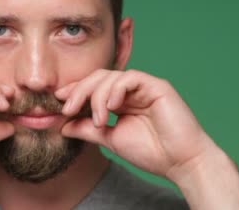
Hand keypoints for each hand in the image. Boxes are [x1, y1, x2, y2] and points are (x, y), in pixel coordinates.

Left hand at [55, 69, 215, 177]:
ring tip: (98, 119)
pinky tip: (111, 107)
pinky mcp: (156, 86)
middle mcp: (131, 90)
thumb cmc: (151, 152)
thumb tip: (62, 125)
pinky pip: (130, 78)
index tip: (58, 103)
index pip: (93, 87)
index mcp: (121, 100)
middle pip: (98, 78)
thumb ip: (88, 129)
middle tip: (67, 108)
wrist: (180, 162)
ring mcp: (144, 86)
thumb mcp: (110, 138)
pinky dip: (116, 90)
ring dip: (97, 96)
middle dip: (79, 91)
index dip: (75, 91)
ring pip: (110, 77)